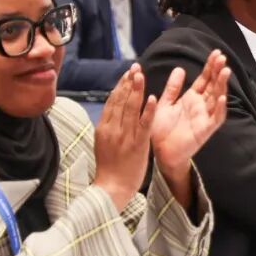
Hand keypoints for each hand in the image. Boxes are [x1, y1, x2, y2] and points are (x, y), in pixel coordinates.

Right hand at [92, 64, 156, 210]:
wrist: (111, 188)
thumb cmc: (109, 167)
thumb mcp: (103, 142)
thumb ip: (109, 126)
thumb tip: (113, 109)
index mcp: (104, 127)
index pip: (112, 101)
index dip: (120, 85)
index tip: (127, 73)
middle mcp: (113, 128)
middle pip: (121, 100)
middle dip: (128, 82)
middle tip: (135, 67)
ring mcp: (125, 136)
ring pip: (130, 108)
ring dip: (136, 90)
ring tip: (141, 75)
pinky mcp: (138, 144)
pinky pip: (143, 124)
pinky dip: (147, 110)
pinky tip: (152, 98)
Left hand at [150, 51, 229, 180]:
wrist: (159, 153)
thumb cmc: (161, 130)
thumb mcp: (164, 104)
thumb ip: (172, 88)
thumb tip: (180, 68)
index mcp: (191, 98)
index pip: (204, 79)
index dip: (210, 67)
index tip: (216, 53)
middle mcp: (201, 106)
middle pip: (213, 86)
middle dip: (218, 72)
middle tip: (222, 57)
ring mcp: (204, 118)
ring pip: (217, 98)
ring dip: (222, 86)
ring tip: (225, 71)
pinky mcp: (204, 130)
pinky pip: (215, 119)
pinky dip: (219, 109)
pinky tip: (221, 98)